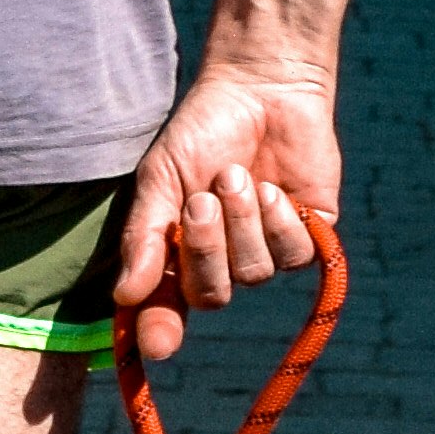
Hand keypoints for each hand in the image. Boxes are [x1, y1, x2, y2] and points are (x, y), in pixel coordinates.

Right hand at [113, 63, 338, 362]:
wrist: (261, 87)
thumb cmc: (202, 130)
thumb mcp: (161, 177)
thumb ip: (146, 235)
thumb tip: (125, 296)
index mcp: (180, 253)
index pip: (166, 309)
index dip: (160, 331)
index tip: (157, 346)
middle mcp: (224, 261)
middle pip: (212, 295)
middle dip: (205, 247)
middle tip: (202, 198)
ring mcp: (267, 250)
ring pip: (255, 273)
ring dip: (244, 222)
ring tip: (237, 175)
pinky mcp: (309, 235)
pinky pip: (295, 255)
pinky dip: (280, 220)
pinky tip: (275, 188)